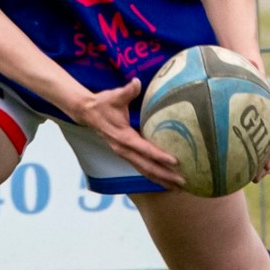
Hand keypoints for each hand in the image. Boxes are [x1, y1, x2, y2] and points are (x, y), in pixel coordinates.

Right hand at [69, 78, 185, 189]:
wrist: (86, 113)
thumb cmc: (103, 104)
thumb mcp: (114, 95)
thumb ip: (127, 91)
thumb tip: (137, 82)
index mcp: (123, 137)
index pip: (144, 149)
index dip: (159, 156)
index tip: (175, 162)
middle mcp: (123, 149)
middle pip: (146, 167)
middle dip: (165, 175)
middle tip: (183, 181)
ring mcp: (124, 154)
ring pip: (144, 171)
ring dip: (161, 180)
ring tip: (178, 187)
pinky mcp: (125, 154)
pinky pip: (141, 168)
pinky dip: (154, 175)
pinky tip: (165, 180)